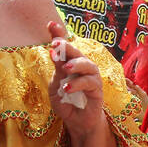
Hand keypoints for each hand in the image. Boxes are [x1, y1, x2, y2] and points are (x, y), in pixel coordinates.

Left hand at [47, 19, 106, 136]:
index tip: (50, 24)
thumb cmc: (66, 102)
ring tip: (64, 68)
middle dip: (67, 46)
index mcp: (69, 63)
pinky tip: (67, 88)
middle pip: (76, 52)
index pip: (64, 47)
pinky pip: (89, 82)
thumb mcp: (55, 86)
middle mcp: (82, 67)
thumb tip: (54, 52)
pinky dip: (78, 84)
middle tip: (56, 44)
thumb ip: (56, 70)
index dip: (59, 34)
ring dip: (75, 64)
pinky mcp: (97, 89)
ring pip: (86, 64)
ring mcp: (91, 77)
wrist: (76, 121)